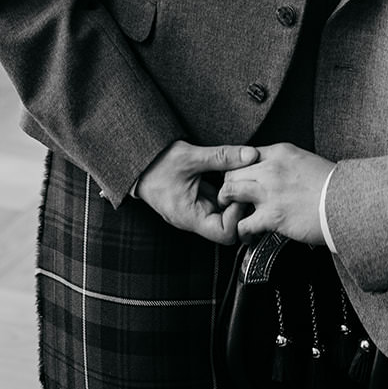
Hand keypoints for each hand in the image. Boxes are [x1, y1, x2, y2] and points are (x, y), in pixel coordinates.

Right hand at [135, 140, 252, 244]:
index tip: (238, 193)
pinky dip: (224, 190)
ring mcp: (193, 210)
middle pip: (227, 226)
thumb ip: (222, 156)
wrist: (136, 160)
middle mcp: (192, 218)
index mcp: (189, 217)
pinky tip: (227, 174)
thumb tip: (251, 155)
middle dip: (238, 206)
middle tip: (242, 184)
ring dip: (232, 197)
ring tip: (236, 177)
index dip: (237, 215)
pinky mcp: (194, 200)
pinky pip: (215, 201)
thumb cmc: (156, 163)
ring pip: (222, 213)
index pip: (225, 233)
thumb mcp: (191, 157)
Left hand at [218, 143, 334, 244]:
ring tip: (233, 215)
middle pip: (232, 172)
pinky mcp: (271, 215)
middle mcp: (271, 168)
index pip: (245, 155)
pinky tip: (247, 236)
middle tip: (232, 199)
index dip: (239, 169)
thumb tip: (278, 174)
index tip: (240, 180)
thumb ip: (287, 165)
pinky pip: (242, 224)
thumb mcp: (308, 162)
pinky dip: (241, 232)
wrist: (347, 202)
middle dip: (229, 186)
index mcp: (281, 152)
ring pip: (230, 192)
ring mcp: (270, 191)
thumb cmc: (334, 186)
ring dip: (229, 205)